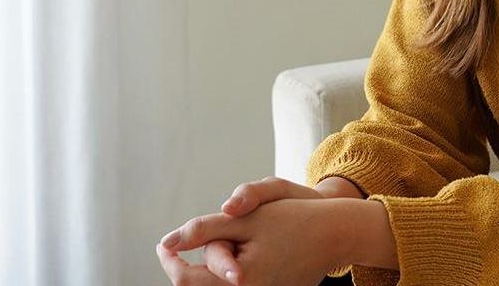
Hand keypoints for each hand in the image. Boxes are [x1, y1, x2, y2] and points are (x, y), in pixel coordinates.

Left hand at [158, 198, 347, 285]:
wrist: (334, 234)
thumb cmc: (292, 220)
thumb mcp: (244, 219)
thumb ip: (203, 230)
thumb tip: (167, 241)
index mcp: (240, 281)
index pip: (187, 278)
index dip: (170, 259)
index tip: (163, 243)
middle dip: (186, 268)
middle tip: (177, 248)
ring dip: (206, 273)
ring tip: (206, 250)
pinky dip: (225, 277)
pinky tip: (229, 261)